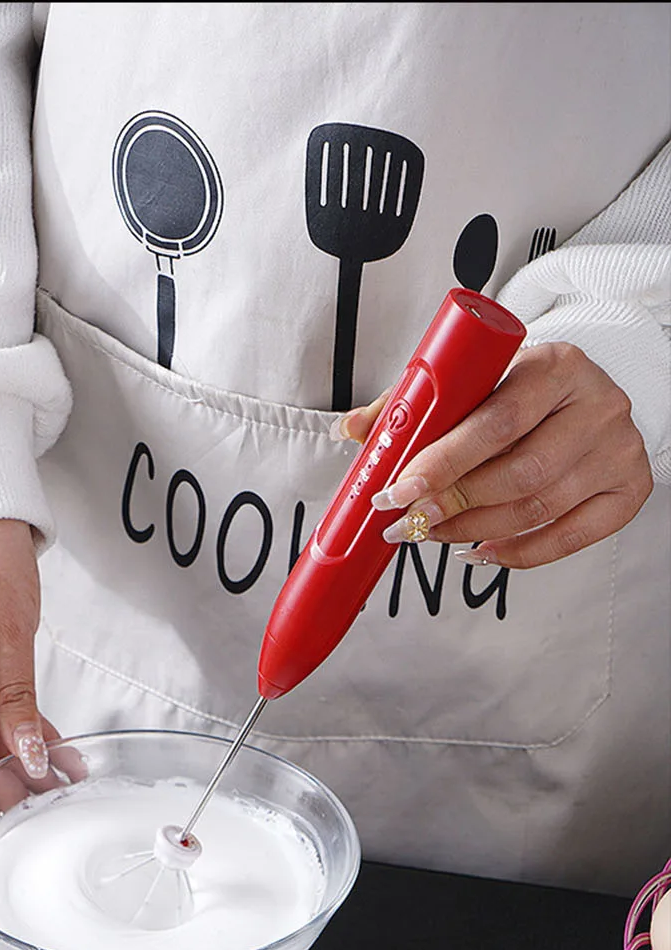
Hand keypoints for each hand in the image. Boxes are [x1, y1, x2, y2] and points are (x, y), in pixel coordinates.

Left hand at [341, 343, 652, 567]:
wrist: (584, 392)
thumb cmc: (518, 387)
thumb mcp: (471, 379)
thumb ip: (412, 403)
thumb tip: (353, 431)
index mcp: (555, 364)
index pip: (497, 422)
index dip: (444, 462)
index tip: (399, 489)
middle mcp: (596, 403)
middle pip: (519, 472)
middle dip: (453, 503)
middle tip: (409, 521)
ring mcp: (618, 449)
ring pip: (538, 507)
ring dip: (474, 530)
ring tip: (433, 534)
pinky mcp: (629, 488)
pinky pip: (570, 537)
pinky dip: (519, 554)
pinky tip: (480, 552)